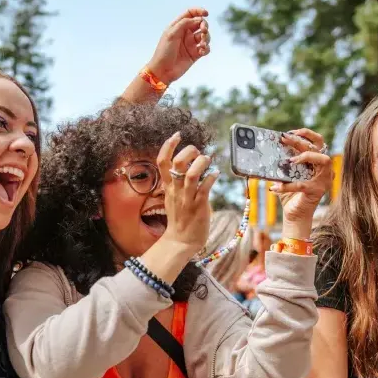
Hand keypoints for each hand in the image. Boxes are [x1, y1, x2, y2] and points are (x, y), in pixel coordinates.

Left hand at [146, 8, 209, 84]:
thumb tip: (198, 19)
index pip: (190, 14)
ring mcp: (191, 44)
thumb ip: (184, 23)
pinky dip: (206, 48)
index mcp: (178, 26)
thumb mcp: (171, 34)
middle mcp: (185, 33)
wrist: (162, 70)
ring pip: (205, 36)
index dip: (199, 11)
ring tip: (201, 44)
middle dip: (204, 25)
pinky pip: (206, 48)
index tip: (206, 14)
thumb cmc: (164, 51)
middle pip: (200, 24)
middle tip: (203, 30)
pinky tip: (201, 52)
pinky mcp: (195, 54)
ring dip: (206, 38)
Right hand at [156, 132, 218, 255]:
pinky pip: (205, 188)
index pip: (162, 161)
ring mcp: (187, 198)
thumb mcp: (173, 198)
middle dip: (188, 151)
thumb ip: (178, 183)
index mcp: (168, 186)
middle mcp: (176, 190)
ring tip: (208, 160)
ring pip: (191, 174)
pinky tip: (216, 174)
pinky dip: (211, 177)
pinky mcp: (199, 206)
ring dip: (202, 162)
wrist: (180, 242)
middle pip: (177, 163)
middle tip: (198, 152)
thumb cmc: (180, 219)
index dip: (168, 145)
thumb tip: (190, 167)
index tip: (177, 135)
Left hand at [270, 129, 331, 239]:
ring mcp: (324, 180)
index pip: (318, 141)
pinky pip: (301, 184)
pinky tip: (274, 188)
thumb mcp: (286, 174)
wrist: (294, 215)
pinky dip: (286, 186)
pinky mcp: (317, 191)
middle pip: (318, 147)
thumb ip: (284, 162)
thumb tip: (270, 147)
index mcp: (317, 163)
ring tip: (289, 161)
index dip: (306, 134)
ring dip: (305, 156)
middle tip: (283, 138)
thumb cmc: (290, 193)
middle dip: (300, 140)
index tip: (290, 132)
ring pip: (323, 159)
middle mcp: (324, 169)